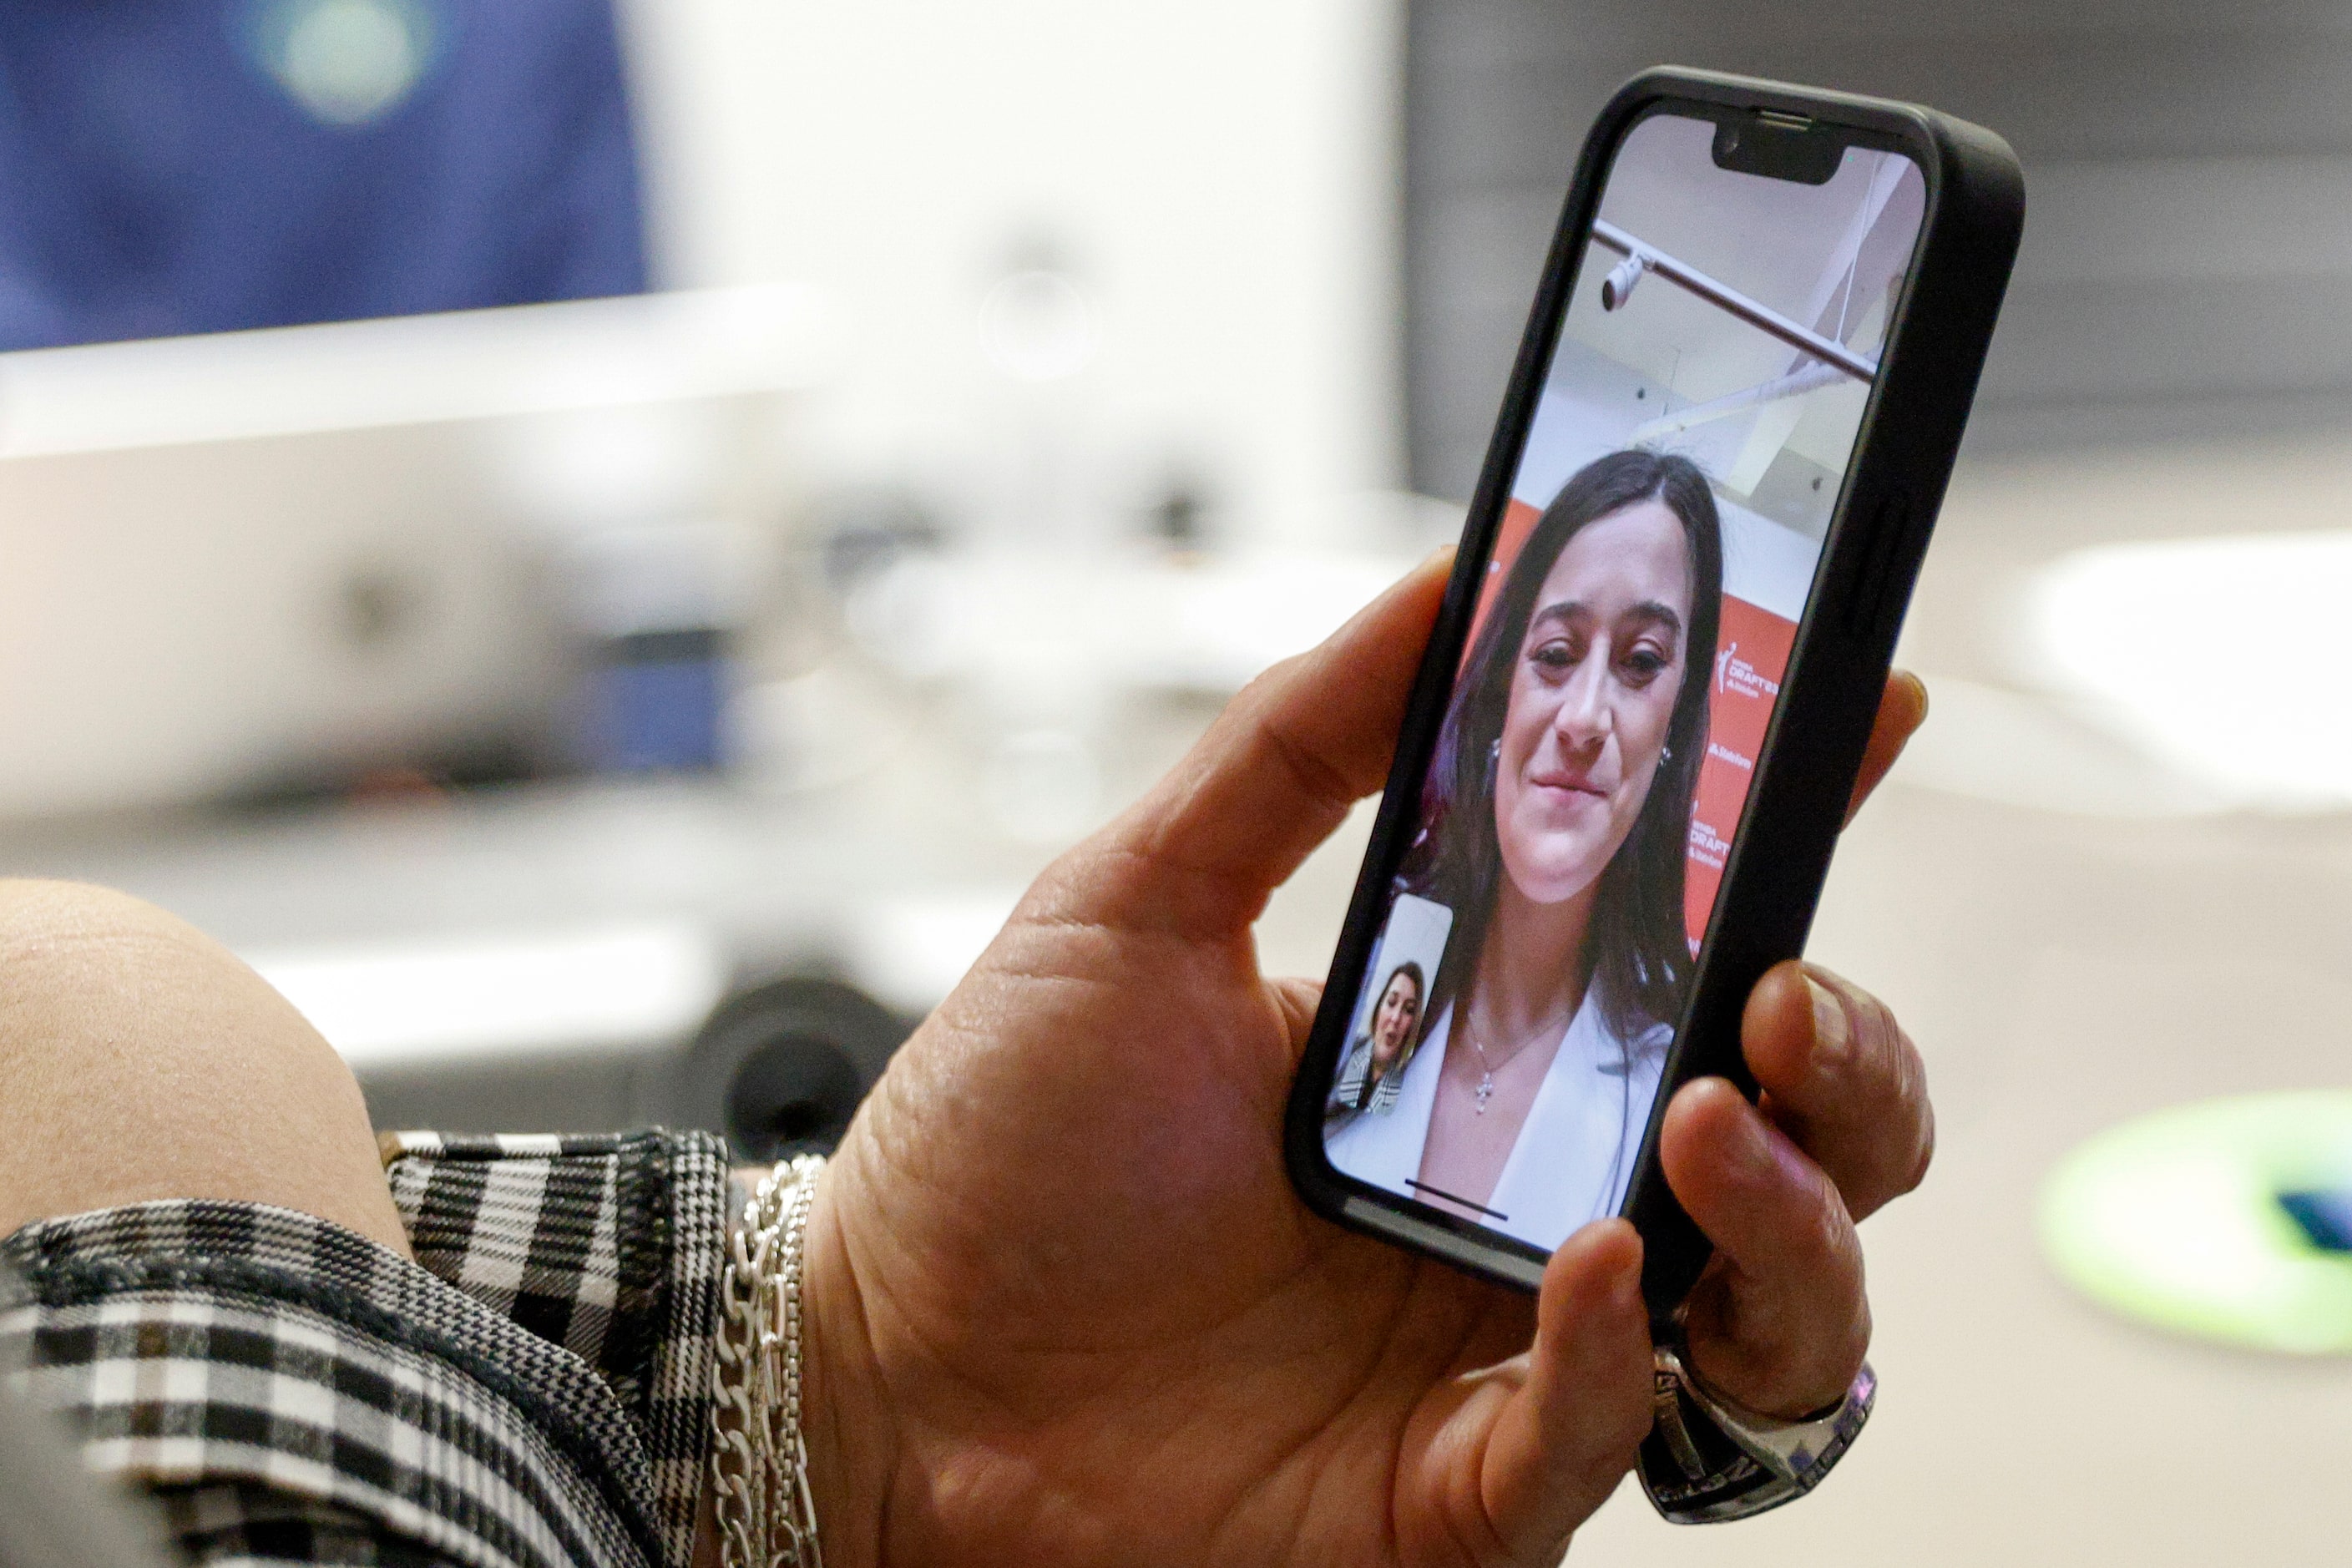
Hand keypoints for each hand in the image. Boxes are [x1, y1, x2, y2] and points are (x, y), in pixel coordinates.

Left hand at [799, 557, 1932, 1566]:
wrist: (876, 1364)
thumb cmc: (997, 1145)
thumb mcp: (1133, 899)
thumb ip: (1296, 741)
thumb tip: (1447, 577)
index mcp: (1472, 1050)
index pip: (1687, 943)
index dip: (1798, 838)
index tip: (1861, 709)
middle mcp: (1520, 1197)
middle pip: (1797, 1141)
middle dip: (1856, 1066)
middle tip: (1791, 991)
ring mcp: (1499, 1347)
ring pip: (1774, 1313)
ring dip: (1794, 1211)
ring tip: (1709, 1115)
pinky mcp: (1452, 1492)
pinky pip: (1608, 1438)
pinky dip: (1626, 1353)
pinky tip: (1592, 1262)